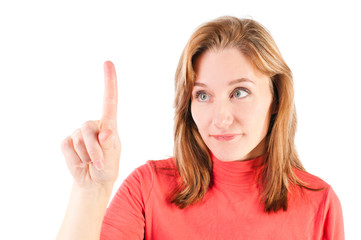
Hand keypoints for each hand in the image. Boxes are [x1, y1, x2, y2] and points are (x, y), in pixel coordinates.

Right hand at [61, 61, 120, 188]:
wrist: (94, 181)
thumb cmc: (108, 166)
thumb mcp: (112, 157)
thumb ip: (109, 145)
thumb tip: (106, 132)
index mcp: (109, 124)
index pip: (110, 100)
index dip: (109, 81)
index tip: (108, 62)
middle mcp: (94, 125)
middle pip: (88, 129)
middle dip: (95, 149)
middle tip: (100, 162)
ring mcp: (79, 133)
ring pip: (79, 140)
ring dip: (87, 156)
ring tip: (92, 162)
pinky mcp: (67, 142)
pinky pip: (67, 147)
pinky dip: (75, 159)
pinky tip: (81, 162)